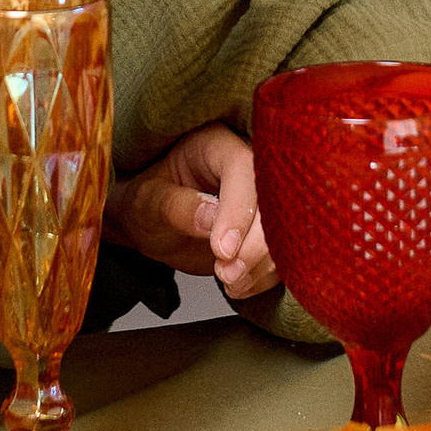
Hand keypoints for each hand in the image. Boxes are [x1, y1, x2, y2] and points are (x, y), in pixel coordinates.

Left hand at [104, 125, 278, 300]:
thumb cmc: (145, 202)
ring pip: (285, 230)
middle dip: (255, 244)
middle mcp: (247, 168)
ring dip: (262, 264)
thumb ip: (176, 206)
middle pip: (274, 200)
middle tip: (226, 273)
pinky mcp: (267, 231)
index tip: (221, 249)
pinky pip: (281, 253)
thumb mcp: (146, 202)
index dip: (238, 209)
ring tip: (228, 281)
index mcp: (216, 146)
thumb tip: (211, 219)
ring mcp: (261, 201)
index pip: (243, 169)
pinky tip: (238, 284)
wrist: (149, 224)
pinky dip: (263, 275)